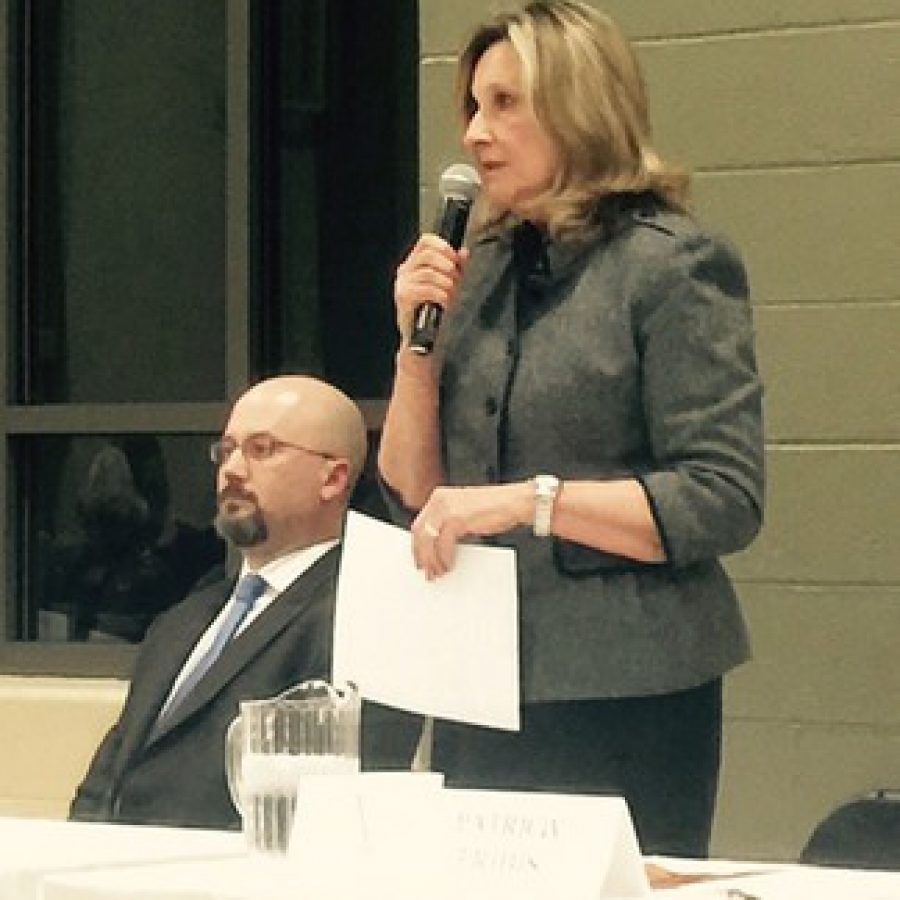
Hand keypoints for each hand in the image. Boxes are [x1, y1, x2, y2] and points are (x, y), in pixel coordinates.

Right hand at [394, 234, 467, 343]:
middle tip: (457, 281)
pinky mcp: (403, 297)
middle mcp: (405, 270)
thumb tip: (464, 252)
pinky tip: (445, 304)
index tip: (457, 260)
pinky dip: (441, 295)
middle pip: (428, 255)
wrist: (423, 337)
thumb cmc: (435, 311)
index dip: (444, 247)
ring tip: (453, 295)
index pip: (426, 241)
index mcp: (414, 263)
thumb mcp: (448, 285)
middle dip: (448, 267)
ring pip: (429, 273)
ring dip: (447, 284)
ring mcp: (402, 283)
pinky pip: (426, 289)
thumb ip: (456, 268)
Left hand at [411, 482, 531, 578]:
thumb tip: (438, 548)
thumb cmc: (494, 508)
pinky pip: (442, 544)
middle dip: (421, 555)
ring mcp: (447, 508)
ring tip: (437, 572)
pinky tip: (448, 566)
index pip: (419, 524)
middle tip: (426, 571)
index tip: (419, 559)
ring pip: (428, 539)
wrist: (514, 502)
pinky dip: (444, 558)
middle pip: (420, 532)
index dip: (417, 545)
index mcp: (439, 497)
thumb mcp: (464, 513)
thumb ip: (449, 524)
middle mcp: (439, 500)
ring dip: (431, 560)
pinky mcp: (456, 518)